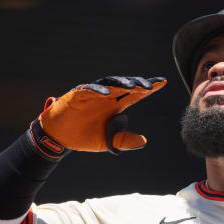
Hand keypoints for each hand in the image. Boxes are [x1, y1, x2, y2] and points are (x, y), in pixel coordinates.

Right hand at [38, 76, 165, 151]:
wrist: (60, 137)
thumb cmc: (85, 136)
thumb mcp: (108, 141)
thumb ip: (124, 140)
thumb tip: (144, 141)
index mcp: (116, 105)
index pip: (136, 94)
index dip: (148, 88)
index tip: (163, 82)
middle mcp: (107, 96)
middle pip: (125, 85)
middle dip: (138, 84)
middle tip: (150, 86)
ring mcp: (93, 94)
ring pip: (109, 83)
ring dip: (121, 83)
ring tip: (133, 85)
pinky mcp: (77, 95)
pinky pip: (88, 89)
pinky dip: (98, 90)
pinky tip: (107, 93)